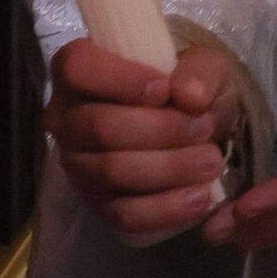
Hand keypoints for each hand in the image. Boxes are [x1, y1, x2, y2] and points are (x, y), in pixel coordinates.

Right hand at [44, 40, 239, 246]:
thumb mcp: (201, 63)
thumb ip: (199, 71)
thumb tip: (191, 96)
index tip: (165, 90)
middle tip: (205, 128)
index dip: (120, 80)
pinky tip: (201, 196)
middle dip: (160, 130)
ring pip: (113, 171)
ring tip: (211, 161)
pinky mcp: (98, 205)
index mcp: (76, 71)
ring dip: (169, 168)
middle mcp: (65, 119)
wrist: (192, 126)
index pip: (78, 68)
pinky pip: (124, 214)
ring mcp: (78, 165)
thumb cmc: (184, 84)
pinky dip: (166, 208)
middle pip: (100, 127)